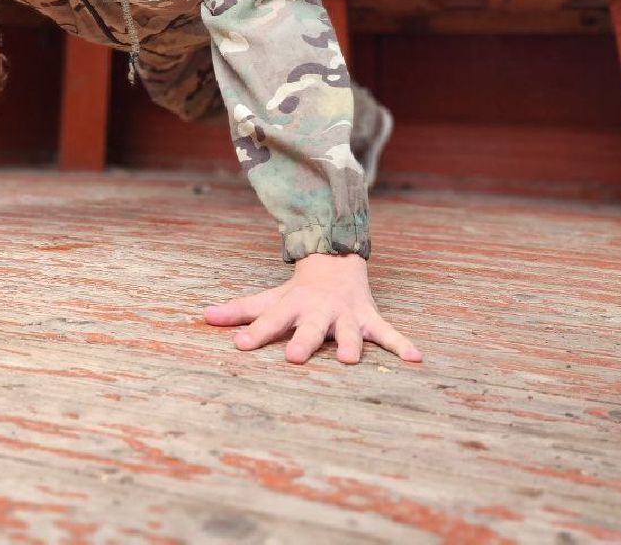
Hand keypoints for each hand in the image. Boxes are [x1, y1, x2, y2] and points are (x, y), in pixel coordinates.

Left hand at [203, 252, 422, 364]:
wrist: (336, 260)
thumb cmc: (297, 292)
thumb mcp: (269, 299)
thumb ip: (240, 311)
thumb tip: (203, 316)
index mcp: (292, 307)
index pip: (269, 321)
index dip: (255, 333)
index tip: (239, 345)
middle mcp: (318, 312)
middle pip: (309, 329)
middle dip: (304, 342)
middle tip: (295, 358)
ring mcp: (345, 315)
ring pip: (348, 332)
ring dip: (350, 344)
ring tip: (350, 360)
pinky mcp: (369, 318)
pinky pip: (388, 332)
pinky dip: (402, 343)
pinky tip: (417, 358)